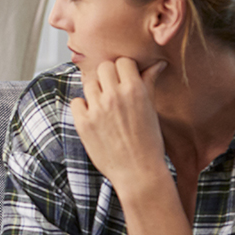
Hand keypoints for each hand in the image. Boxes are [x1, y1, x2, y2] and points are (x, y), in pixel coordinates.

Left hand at [68, 58, 167, 191]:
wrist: (138, 172)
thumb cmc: (149, 142)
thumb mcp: (152, 109)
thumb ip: (149, 83)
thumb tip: (158, 64)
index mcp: (134, 90)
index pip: (122, 61)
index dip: (123, 69)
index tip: (124, 79)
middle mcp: (114, 96)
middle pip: (103, 67)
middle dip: (108, 76)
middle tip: (112, 91)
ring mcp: (97, 109)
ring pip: (89, 83)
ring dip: (95, 91)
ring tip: (104, 106)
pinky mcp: (83, 123)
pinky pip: (76, 102)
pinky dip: (82, 107)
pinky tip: (93, 117)